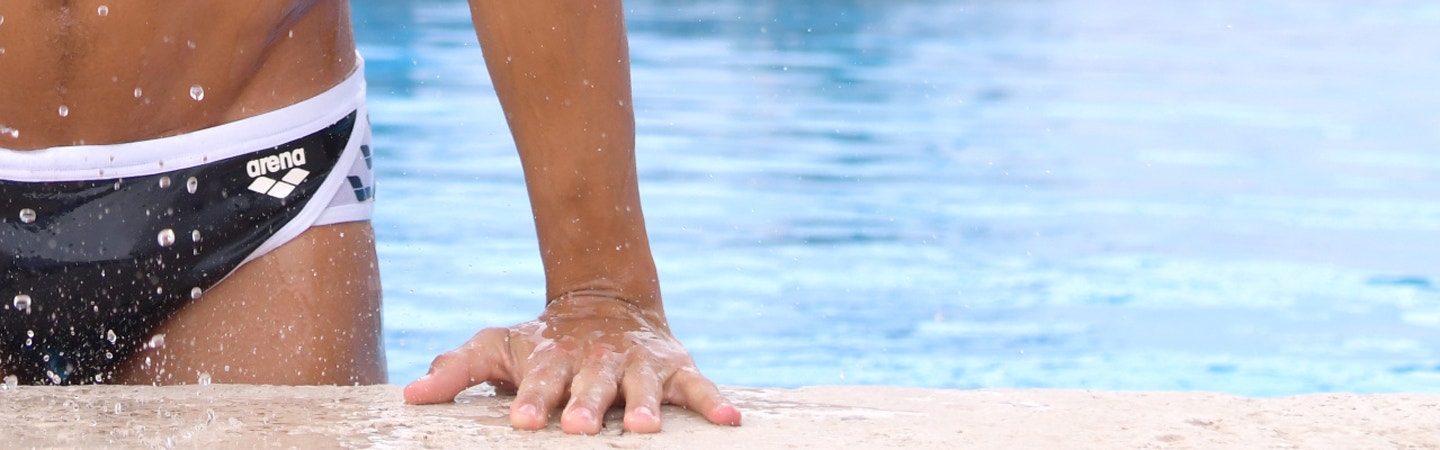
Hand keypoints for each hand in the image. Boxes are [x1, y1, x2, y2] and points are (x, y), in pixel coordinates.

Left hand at [402, 294, 741, 433]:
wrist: (604, 301)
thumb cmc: (543, 340)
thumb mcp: (498, 346)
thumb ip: (459, 369)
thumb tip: (411, 393)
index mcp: (553, 359)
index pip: (539, 381)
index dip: (533, 399)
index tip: (523, 420)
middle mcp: (597, 362)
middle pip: (590, 385)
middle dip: (585, 405)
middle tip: (578, 426)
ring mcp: (638, 365)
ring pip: (641, 386)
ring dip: (643, 406)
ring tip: (642, 428)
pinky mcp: (674, 369)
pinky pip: (698, 387)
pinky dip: (716, 402)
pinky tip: (732, 421)